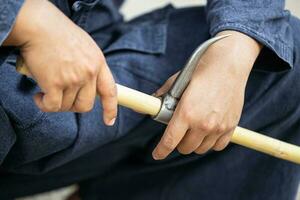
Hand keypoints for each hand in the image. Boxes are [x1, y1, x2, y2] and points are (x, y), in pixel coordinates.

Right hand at [4, 0, 116, 124]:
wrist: (39, 26)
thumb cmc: (59, 33)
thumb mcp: (86, 47)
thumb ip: (91, 65)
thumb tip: (90, 84)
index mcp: (98, 63)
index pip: (110, 91)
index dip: (111, 109)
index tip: (109, 121)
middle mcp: (88, 73)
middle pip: (86, 105)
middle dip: (74, 106)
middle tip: (62, 98)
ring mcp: (73, 79)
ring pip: (67, 106)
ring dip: (56, 103)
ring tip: (46, 91)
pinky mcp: (55, 84)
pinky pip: (52, 106)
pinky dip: (44, 105)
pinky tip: (38, 97)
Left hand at [152, 31, 261, 158]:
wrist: (229, 63)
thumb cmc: (201, 70)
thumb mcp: (177, 81)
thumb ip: (162, 96)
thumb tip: (145, 106)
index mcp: (186, 112)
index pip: (170, 141)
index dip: (161, 151)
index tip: (157, 154)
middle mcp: (202, 123)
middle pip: (185, 148)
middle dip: (178, 142)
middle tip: (179, 133)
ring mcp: (218, 126)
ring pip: (200, 149)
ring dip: (194, 143)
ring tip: (193, 131)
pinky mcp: (231, 126)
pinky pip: (218, 146)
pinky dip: (210, 142)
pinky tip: (207, 132)